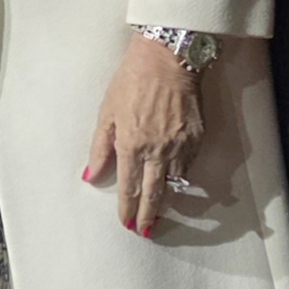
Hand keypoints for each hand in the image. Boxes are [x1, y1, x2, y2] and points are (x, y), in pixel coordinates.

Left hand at [84, 36, 204, 239]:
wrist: (168, 57)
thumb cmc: (132, 80)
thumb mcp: (107, 112)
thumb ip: (100, 148)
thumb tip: (91, 175)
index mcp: (131, 145)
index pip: (129, 187)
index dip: (128, 208)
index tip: (127, 223)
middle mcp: (157, 151)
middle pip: (154, 194)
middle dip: (149, 215)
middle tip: (146, 231)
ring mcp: (180, 145)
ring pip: (175, 182)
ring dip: (168, 198)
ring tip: (161, 209)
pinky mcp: (197, 137)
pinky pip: (189, 164)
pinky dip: (183, 175)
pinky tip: (177, 179)